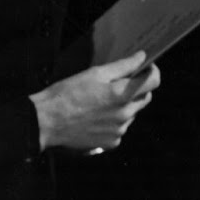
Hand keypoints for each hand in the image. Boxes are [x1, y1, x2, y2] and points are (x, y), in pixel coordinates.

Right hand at [30, 50, 160, 152]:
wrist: (46, 122)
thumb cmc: (67, 94)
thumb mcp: (94, 74)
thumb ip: (122, 66)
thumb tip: (142, 57)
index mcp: (122, 94)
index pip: (153, 81)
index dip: (152, 71)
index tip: (146, 67)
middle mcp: (125, 114)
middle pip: (145, 98)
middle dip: (138, 88)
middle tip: (121, 82)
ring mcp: (119, 130)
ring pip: (132, 113)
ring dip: (125, 105)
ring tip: (101, 101)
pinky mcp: (111, 142)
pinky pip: (121, 128)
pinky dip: (115, 121)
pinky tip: (97, 116)